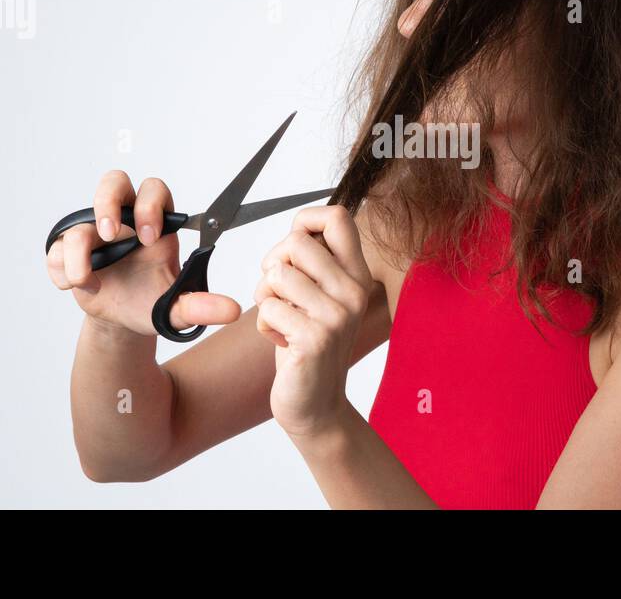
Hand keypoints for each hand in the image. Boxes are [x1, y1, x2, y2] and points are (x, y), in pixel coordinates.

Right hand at [45, 170, 241, 335]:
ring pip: (78, 222)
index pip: (155, 191)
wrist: (122, 321)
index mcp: (156, 224)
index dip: (150, 206)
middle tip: (111, 233)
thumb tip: (231, 310)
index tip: (150, 237)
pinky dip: (61, 269)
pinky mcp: (68, 251)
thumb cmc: (151, 302)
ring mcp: (93, 234)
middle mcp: (124, 221)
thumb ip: (200, 306)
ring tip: (87, 278)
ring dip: (78, 249)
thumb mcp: (176, 308)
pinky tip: (74, 286)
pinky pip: (56, 248)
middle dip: (107, 202)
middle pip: (113, 182)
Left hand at [254, 205, 372, 437]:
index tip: (292, 251)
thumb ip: (314, 262)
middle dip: (273, 264)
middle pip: (296, 242)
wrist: (316, 403)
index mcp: (356, 274)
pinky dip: (265, 324)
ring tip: (281, 318)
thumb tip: (299, 228)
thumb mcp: (320, 296)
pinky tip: (282, 340)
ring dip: (265, 296)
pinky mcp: (316, 338)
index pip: (336, 217)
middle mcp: (353, 291)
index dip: (303, 222)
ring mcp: (337, 315)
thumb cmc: (308, 343)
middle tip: (279, 293)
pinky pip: (269, 307)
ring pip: (277, 273)